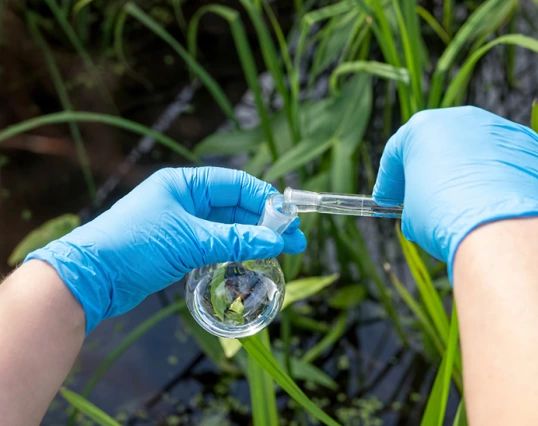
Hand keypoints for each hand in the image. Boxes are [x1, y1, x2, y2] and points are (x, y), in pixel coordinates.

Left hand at [26, 167, 305, 332]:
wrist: (91, 278)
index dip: (264, 198)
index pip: (235, 184)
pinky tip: (253, 258)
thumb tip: (274, 240)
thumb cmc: (134, 245)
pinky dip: (235, 250)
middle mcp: (185, 200)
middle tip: (295, 240)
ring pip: (227, 227)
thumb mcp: (189, 240)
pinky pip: (215, 244)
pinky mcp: (178, 248)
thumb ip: (234, 240)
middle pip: (234, 206)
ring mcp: (182, 224)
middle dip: (265, 222)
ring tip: (282, 251)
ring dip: (253, 238)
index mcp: (184, 184)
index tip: (289, 216)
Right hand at [373, 106, 537, 277]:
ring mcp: (496, 127)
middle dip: (426, 169)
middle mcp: (458, 118)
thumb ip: (413, 200)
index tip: (387, 199)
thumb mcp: (411, 213)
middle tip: (420, 198)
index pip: (396, 152)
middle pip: (435, 144)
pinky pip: (502, 159)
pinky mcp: (525, 143)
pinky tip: (488, 200)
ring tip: (460, 201)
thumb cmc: (442, 216)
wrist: (496, 227)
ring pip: (471, 148)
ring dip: (461, 170)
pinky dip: (493, 176)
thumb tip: (422, 210)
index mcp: (420, 128)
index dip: (389, 180)